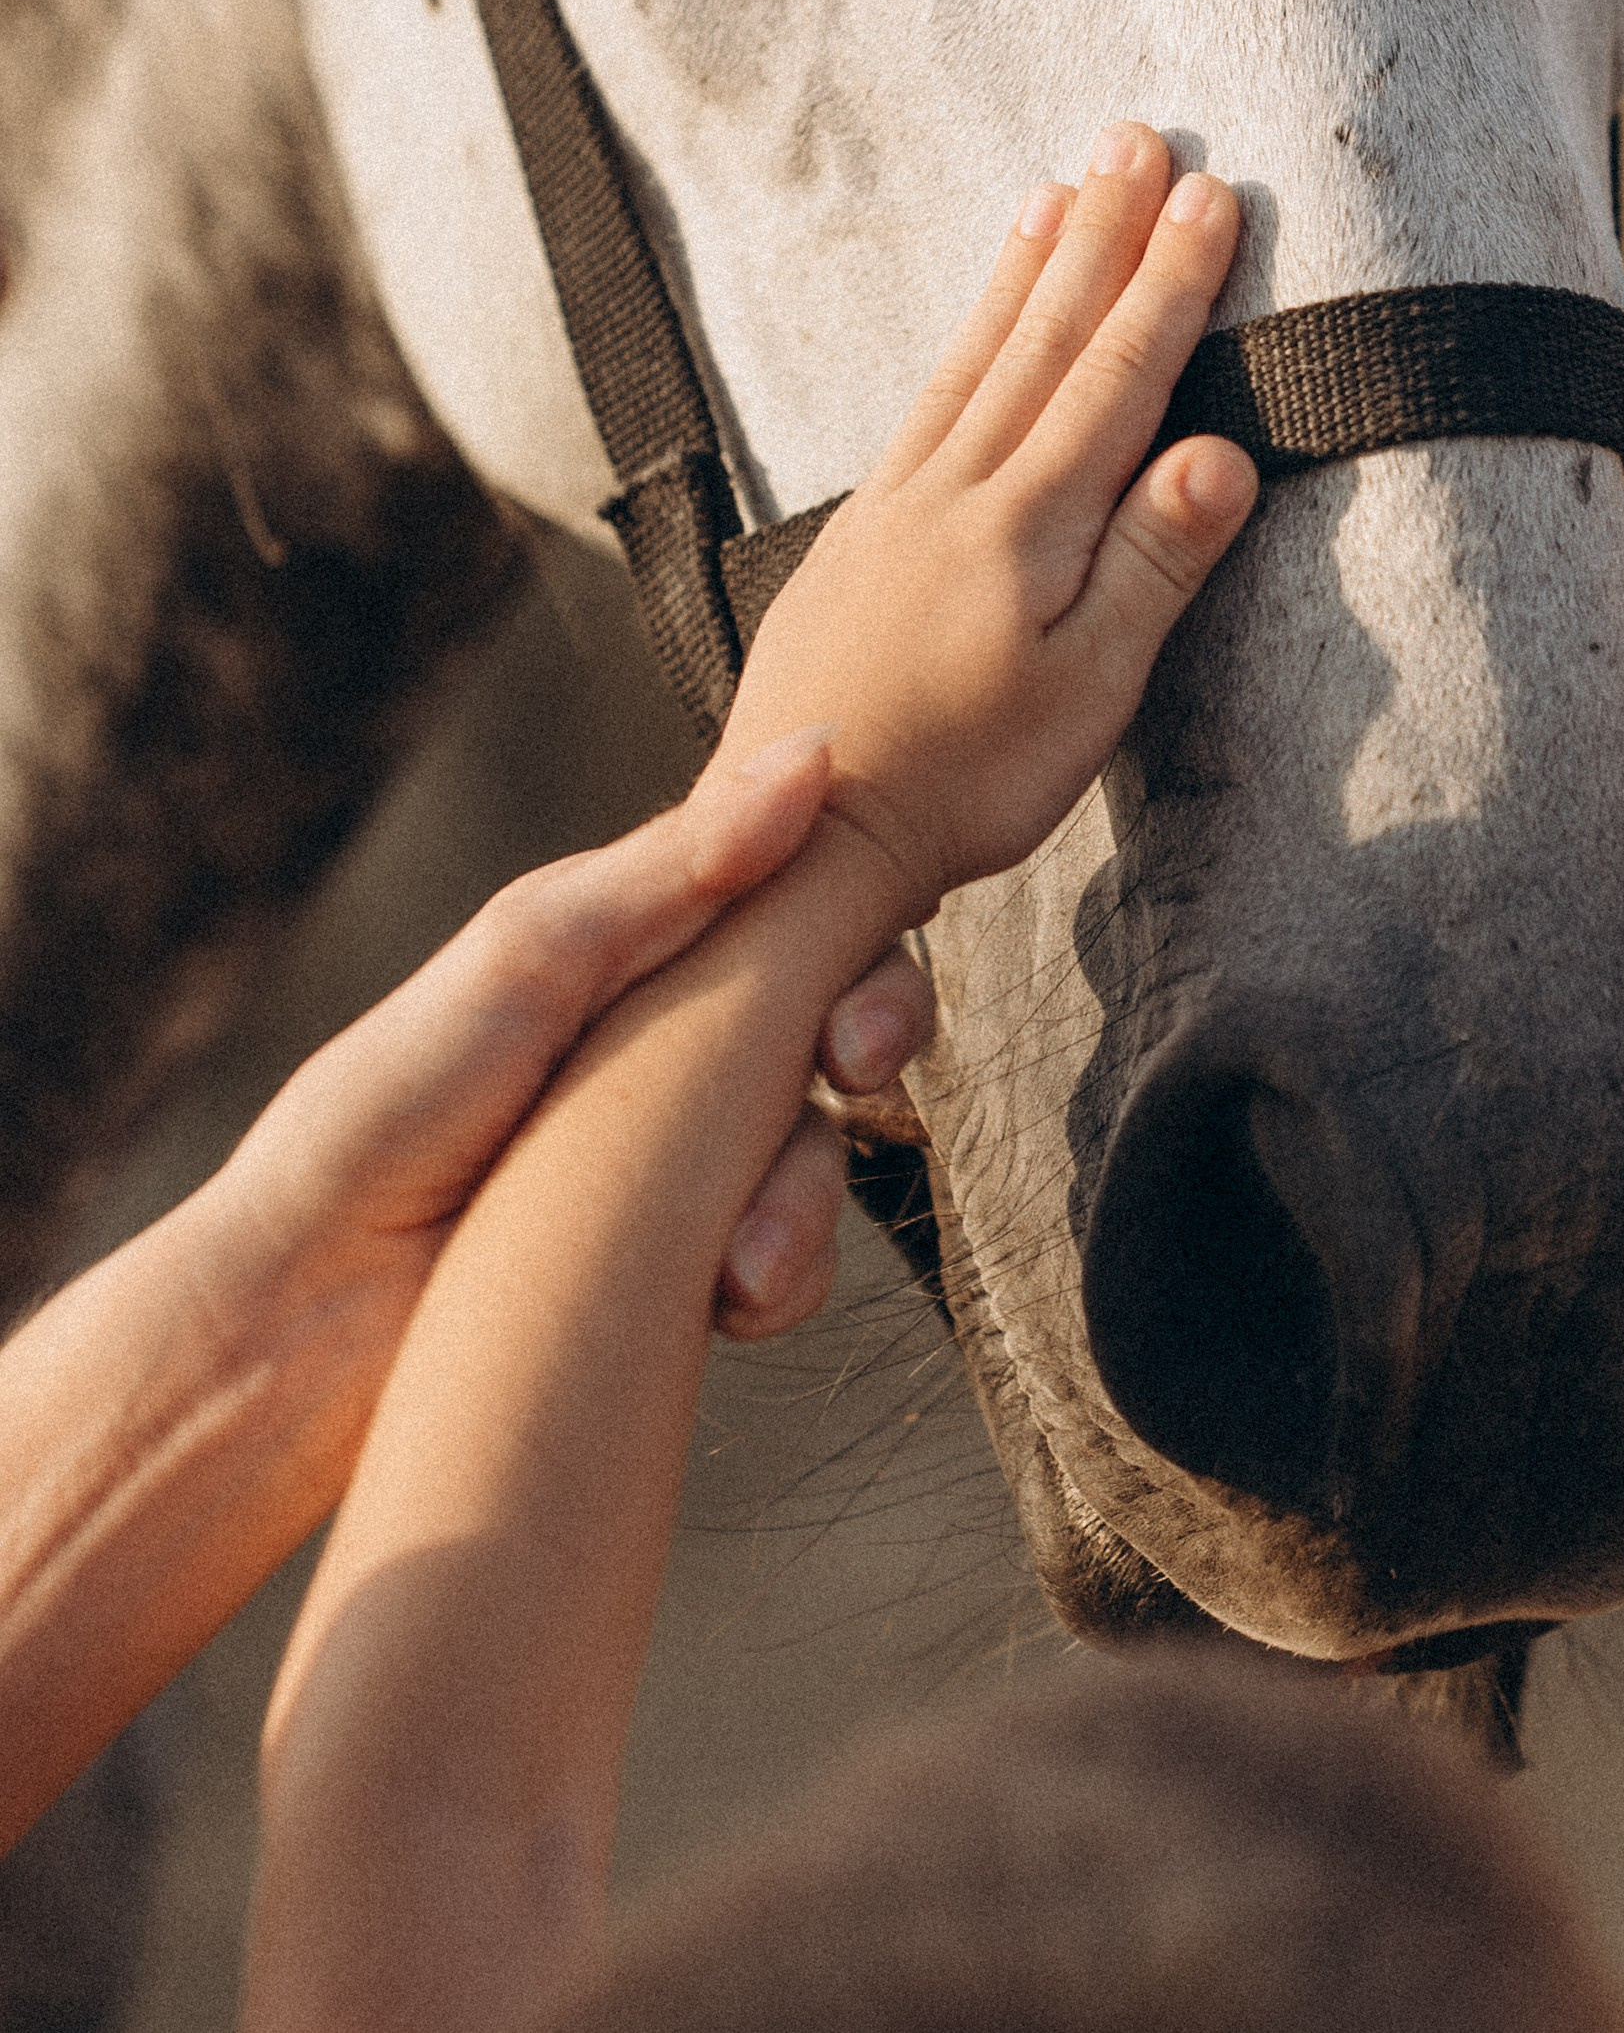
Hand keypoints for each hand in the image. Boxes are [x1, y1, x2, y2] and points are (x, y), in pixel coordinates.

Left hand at [228, 748, 933, 1347]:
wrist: (301, 1316)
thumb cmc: (386, 1109)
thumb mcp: (530, 955)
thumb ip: (678, 863)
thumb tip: (820, 752)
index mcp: (641, 954)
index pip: (796, 905)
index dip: (860, 922)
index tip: (862, 955)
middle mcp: (674, 1050)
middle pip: (836, 1014)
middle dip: (877, 1030)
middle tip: (856, 1062)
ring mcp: (682, 1166)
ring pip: (822, 1148)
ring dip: (808, 1193)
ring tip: (743, 1251)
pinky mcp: (678, 1274)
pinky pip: (784, 1266)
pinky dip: (778, 1279)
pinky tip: (727, 1301)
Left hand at [719, 123, 1257, 913]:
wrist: (800, 832)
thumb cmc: (964, 781)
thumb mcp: (1089, 694)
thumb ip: (1153, 566)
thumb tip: (1223, 452)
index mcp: (1029, 523)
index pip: (1117, 375)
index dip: (1170, 283)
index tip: (1213, 195)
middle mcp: (959, 488)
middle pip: (1047, 337)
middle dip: (1104, 235)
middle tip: (1141, 138)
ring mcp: (900, 502)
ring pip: (978, 353)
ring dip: (1028, 265)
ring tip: (1063, 185)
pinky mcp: (859, 532)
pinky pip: (927, 396)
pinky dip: (963, 335)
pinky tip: (977, 314)